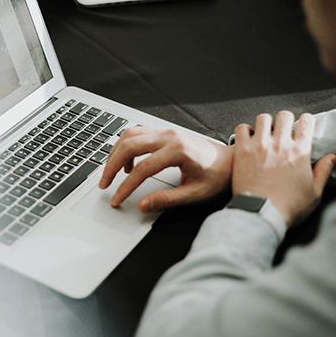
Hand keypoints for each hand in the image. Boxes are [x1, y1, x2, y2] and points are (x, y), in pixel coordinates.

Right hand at [99, 127, 232, 212]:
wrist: (231, 161)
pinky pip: (138, 133)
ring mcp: (167, 131)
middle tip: (104, 184)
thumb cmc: (217, 175)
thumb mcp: (195, 193)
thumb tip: (143, 206)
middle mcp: (170, 136)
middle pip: (129, 145)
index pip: (142, 169)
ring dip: (116, 153)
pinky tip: (128, 163)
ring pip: (130, 135)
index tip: (117, 199)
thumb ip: (167, 200)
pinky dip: (126, 146)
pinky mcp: (165, 132)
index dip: (126, 187)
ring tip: (112, 174)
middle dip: (111, 166)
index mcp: (178, 150)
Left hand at [231, 111, 335, 225]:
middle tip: (283, 129)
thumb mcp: (314, 192)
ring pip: (263, 118)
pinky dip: (245, 130)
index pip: (307, 123)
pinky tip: (248, 138)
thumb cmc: (287, 207)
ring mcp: (259, 145)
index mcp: (299, 152)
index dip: (307, 121)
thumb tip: (331, 158)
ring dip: (265, 123)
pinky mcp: (242, 150)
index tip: (304, 125)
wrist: (261, 213)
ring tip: (265, 132)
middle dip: (286, 120)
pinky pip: (242, 128)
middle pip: (284, 115)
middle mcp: (280, 144)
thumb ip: (323, 172)